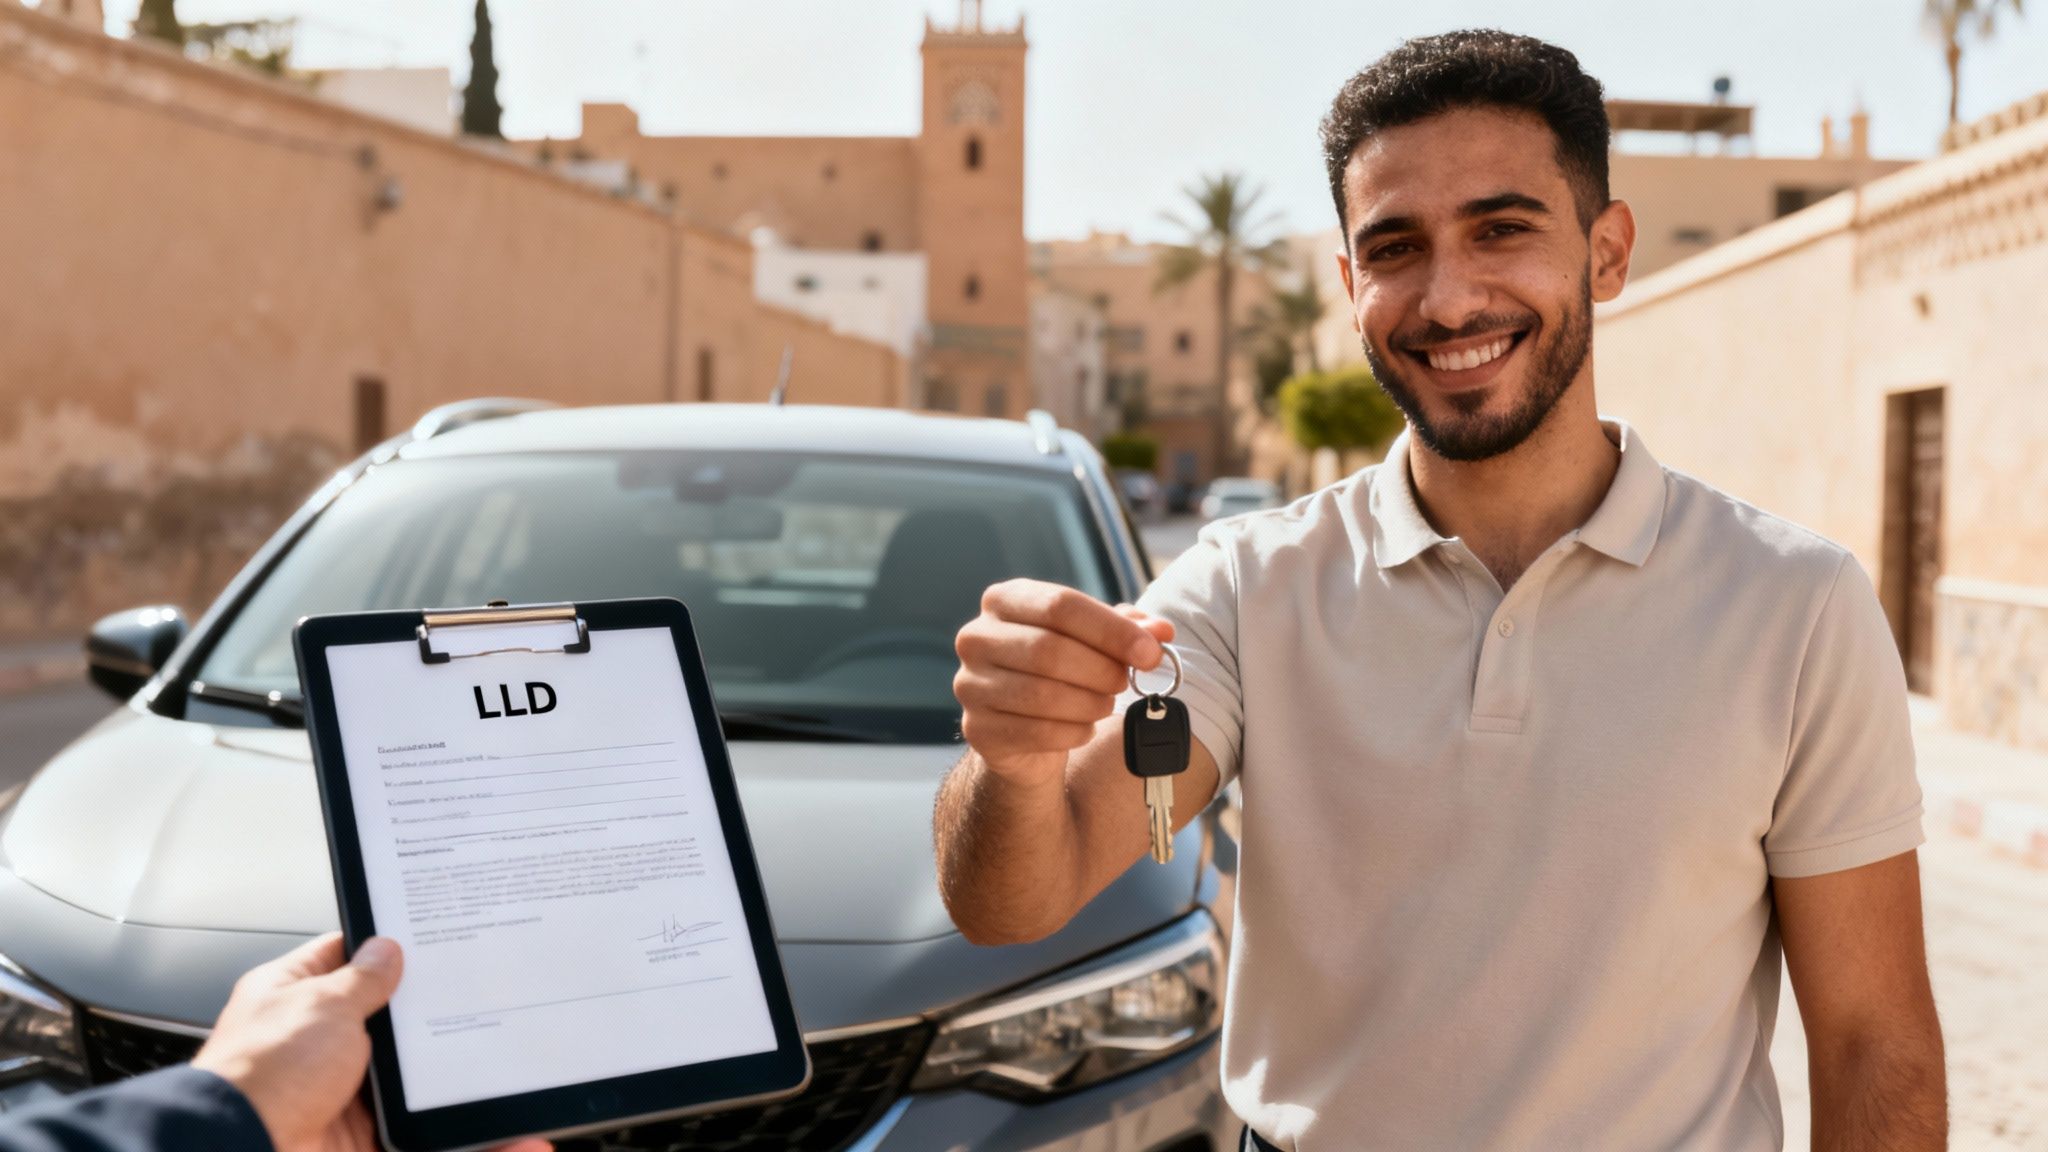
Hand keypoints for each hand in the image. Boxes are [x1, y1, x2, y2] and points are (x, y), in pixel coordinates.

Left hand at [194, 934, 550, 1151]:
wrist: (248, 1151)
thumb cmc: (264, 1075)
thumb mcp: (324, 1006)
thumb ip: (364, 979)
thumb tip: (388, 948)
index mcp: (292, 997)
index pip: (343, 957)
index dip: (384, 947)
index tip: (430, 939)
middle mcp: (313, 1043)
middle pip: (383, 1019)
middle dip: (425, 1015)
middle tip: (474, 993)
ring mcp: (337, 1090)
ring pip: (402, 1075)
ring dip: (440, 1075)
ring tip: (492, 1056)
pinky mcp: (358, 1132)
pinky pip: (410, 1127)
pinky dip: (440, 1128)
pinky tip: (481, 1121)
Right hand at [954, 580, 1174, 785]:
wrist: (1024, 733)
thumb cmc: (1063, 673)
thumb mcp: (1095, 642)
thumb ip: (1128, 631)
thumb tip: (1161, 632)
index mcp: (1005, 600)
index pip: (1061, 605)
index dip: (1111, 630)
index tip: (1150, 652)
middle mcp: (976, 637)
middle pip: (1050, 650)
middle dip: (1101, 670)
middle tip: (1124, 683)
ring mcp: (970, 684)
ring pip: (1043, 695)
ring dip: (1090, 703)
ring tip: (1104, 704)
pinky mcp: (977, 729)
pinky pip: (1036, 732)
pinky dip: (1074, 732)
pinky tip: (1084, 728)